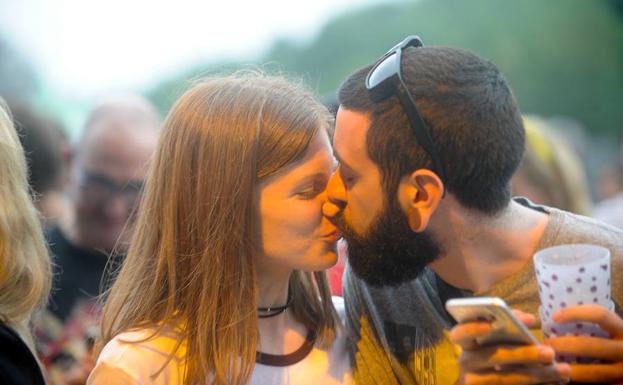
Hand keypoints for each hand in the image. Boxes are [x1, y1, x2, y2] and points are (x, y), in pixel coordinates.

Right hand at [449, 310, 570, 384]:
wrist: (490, 382)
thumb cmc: (498, 351)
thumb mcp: (499, 337)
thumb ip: (510, 324)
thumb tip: (527, 318)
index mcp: (466, 343)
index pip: (458, 334)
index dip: (471, 328)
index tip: (490, 325)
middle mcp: (466, 362)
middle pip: (492, 357)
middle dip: (523, 354)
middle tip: (549, 352)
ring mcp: (475, 382)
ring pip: (506, 379)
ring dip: (538, 374)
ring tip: (563, 370)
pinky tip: (556, 383)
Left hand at [543, 304, 622, 383]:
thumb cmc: (613, 344)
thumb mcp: (610, 332)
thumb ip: (592, 327)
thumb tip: (555, 319)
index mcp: (622, 329)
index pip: (600, 314)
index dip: (576, 313)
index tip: (554, 317)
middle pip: (590, 345)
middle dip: (563, 345)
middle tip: (544, 346)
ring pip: (593, 372)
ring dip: (568, 369)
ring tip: (551, 365)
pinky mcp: (619, 384)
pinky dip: (578, 384)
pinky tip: (565, 380)